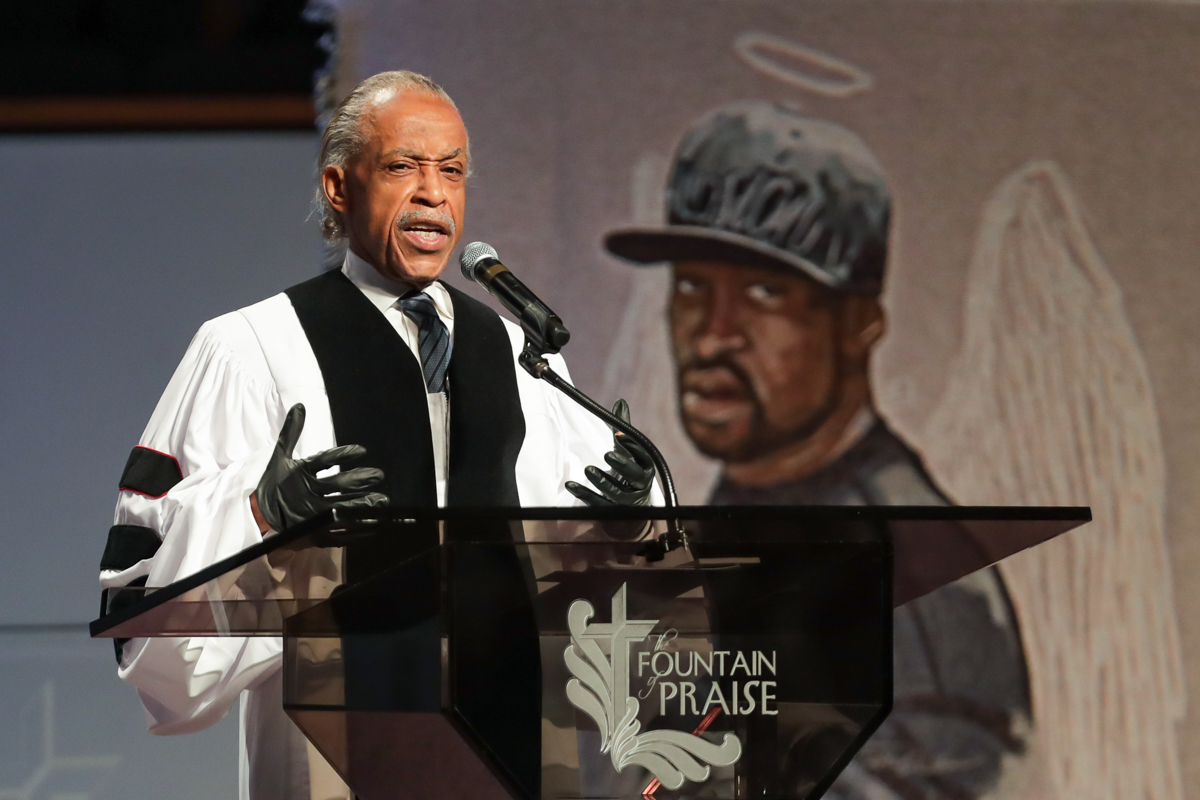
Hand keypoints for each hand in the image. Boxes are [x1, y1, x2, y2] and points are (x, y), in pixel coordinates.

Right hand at [253, 404, 388, 531]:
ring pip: (341, 509)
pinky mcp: (314, 533)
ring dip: (363, 505)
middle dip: (360, 481)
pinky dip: (356, 529)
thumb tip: (299, 406)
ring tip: (382, 500)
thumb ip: (291, 432)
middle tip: (379, 475)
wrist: (257, 513)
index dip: (343, 455)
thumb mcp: (280, 456)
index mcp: (299, 474)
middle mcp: (307, 493)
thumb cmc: (274, 482)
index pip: (324, 461)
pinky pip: (338, 532)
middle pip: (337, 486)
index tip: (362, 451)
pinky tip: (373, 524)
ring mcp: (311, 515)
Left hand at [565, 399, 654, 507]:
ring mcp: (627, 501)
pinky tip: (571, 485)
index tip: (619, 435)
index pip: (642, 456)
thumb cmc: (629, 473)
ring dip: (602, 481)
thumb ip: (624, 429)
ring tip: (588, 469)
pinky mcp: (612, 512)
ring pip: (616, 492)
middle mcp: (640, 485)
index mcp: (645, 468)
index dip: (631, 445)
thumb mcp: (628, 451)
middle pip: (634, 475)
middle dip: (622, 465)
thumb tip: (620, 402)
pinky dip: (585, 494)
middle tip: (607, 454)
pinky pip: (598, 504)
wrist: (634, 509)